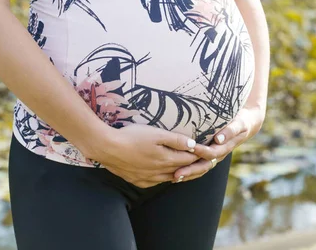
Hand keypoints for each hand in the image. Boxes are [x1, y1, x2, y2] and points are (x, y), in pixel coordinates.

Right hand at [92, 124, 207, 187]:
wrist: (106, 148)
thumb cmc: (132, 137)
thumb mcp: (156, 133)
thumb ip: (176, 140)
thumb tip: (194, 145)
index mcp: (166, 159)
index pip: (189, 159)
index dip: (200, 155)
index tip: (209, 152)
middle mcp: (159, 172)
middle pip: (182, 171)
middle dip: (194, 167)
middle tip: (204, 162)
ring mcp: (148, 178)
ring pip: (170, 178)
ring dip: (180, 174)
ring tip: (188, 169)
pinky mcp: (138, 181)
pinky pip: (157, 182)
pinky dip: (165, 178)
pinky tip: (165, 174)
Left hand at [172, 106, 264, 182]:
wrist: (246, 124)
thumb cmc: (241, 121)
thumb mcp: (239, 124)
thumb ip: (230, 131)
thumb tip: (218, 139)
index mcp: (225, 147)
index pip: (211, 153)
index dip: (200, 153)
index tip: (189, 150)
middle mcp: (219, 154)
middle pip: (204, 166)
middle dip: (190, 170)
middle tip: (176, 174)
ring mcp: (214, 157)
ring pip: (201, 169)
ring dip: (188, 174)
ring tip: (173, 177)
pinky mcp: (209, 156)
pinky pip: (199, 166)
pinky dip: (189, 171)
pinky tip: (176, 173)